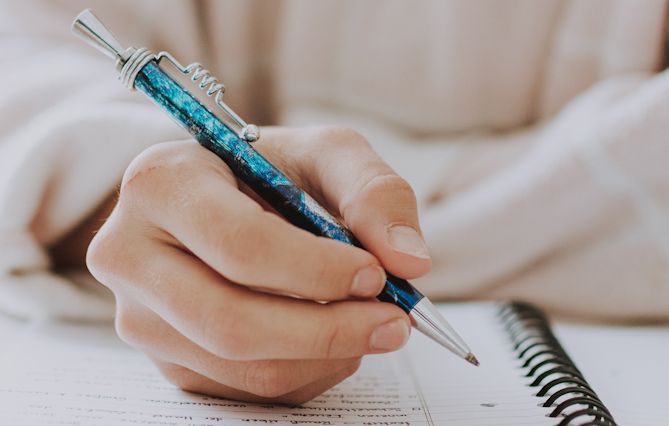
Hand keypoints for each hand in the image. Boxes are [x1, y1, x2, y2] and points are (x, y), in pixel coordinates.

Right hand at [87, 126, 430, 403]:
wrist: (226, 201)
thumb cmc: (272, 173)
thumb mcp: (326, 155)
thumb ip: (374, 192)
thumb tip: (410, 262)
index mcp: (161, 184)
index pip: (239, 244)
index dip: (316, 270)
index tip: (376, 275)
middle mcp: (130, 254)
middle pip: (230, 321)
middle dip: (327, 330)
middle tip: (394, 321)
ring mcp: (141, 316)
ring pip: (241, 365)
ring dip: (324, 354)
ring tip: (366, 321)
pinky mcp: (167, 359)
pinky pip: (244, 389)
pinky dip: (306, 371)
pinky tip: (327, 335)